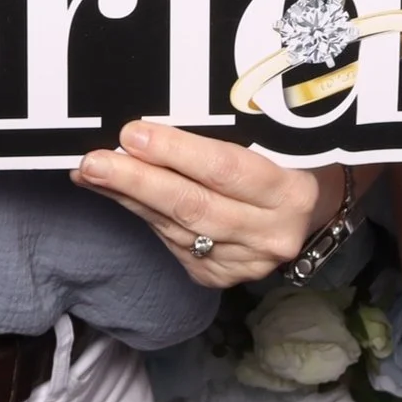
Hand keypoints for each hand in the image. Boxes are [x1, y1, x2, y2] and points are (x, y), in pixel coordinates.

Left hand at [71, 122, 336, 287]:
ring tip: (90, 173)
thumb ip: (229, 135)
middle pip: (193, 207)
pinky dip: (142, 215)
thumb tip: (158, 124)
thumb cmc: (290, 160)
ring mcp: (243, 262)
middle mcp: (269, 234)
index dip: (177, 152)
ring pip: (174, 227)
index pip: (225, 171)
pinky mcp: (218, 276)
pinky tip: (117, 194)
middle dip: (137, 182)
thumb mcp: (275, 140)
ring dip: (128, 198)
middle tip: (93, 162)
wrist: (311, 211)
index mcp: (291, 192)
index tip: (133, 134)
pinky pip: (170, 242)